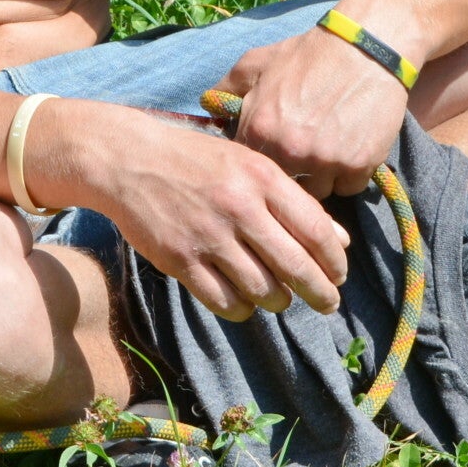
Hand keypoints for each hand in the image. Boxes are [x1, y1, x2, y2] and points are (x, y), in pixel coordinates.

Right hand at [86, 109, 349, 322]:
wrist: (127, 159)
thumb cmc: (194, 160)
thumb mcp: (247, 164)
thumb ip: (292, 201)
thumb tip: (340, 242)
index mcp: (261, 177)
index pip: (317, 232)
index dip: (335, 262)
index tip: (338, 275)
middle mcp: (238, 207)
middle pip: (296, 269)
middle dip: (320, 294)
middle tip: (326, 303)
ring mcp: (207, 236)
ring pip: (263, 291)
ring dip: (278, 301)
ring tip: (278, 296)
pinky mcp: (179, 259)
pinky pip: (226, 302)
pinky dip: (242, 308)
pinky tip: (242, 298)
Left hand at [221, 27, 408, 199]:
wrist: (364, 48)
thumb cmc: (307, 54)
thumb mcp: (256, 62)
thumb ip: (227, 87)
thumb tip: (206, 105)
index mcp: (260, 129)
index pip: (251, 167)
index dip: (262, 160)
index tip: (273, 149)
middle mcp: (290, 151)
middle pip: (283, 184)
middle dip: (290, 171)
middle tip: (302, 150)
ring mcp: (325, 161)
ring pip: (317, 191)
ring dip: (320, 176)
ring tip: (326, 149)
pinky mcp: (359, 165)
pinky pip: (349, 187)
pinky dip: (349, 174)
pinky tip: (349, 150)